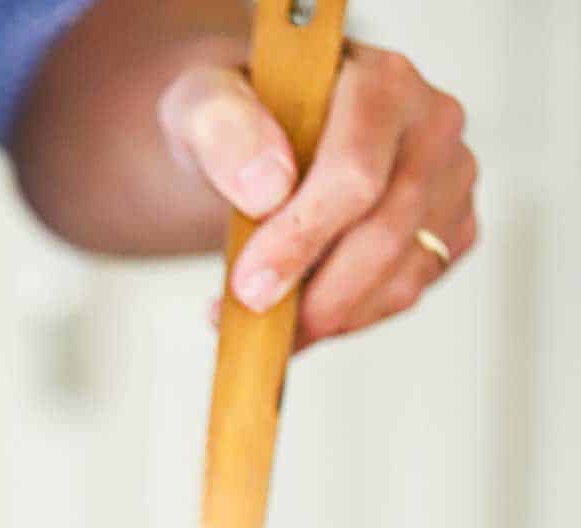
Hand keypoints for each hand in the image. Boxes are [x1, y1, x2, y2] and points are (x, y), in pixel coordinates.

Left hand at [158, 42, 477, 347]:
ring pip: (401, 278)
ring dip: (327, 317)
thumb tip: (266, 189)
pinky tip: (299, 315)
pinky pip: (405, 295)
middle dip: (315, 295)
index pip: (356, 174)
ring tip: (262, 321)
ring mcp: (451, 180)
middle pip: (386, 234)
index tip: (249, 285)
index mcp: (382, 81)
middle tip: (253, 316)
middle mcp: (433, 125)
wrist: (264, 143)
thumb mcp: (202, 106)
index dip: (301, 238)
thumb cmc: (238, 123)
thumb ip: (222, 130)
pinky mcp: (452, 230)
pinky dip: (347, 320)